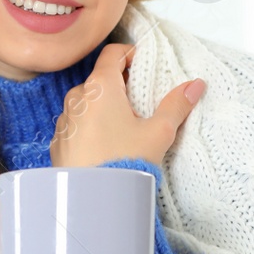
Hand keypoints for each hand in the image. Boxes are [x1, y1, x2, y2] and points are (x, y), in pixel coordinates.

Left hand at [49, 42, 206, 167]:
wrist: (93, 200)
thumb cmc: (125, 162)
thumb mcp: (158, 133)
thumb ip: (176, 105)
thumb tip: (195, 85)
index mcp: (100, 87)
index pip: (112, 53)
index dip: (130, 55)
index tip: (143, 67)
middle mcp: (76, 98)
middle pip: (100, 80)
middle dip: (120, 87)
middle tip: (140, 106)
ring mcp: (64, 120)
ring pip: (86, 103)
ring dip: (103, 108)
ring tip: (123, 131)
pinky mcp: (58, 142)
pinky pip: (75, 125)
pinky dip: (89, 128)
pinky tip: (105, 147)